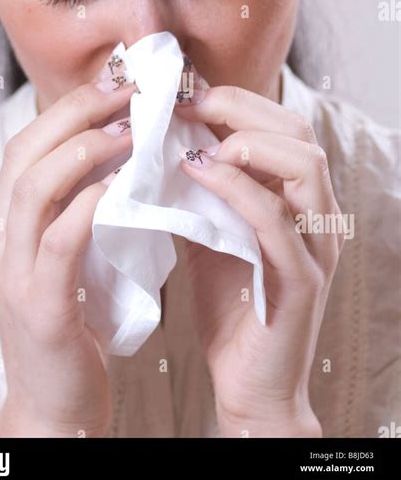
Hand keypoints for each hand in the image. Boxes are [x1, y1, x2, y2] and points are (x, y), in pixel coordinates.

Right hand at [0, 52, 135, 436]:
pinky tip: (122, 185)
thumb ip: (79, 205)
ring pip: (34, 187)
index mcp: (4, 221)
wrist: (55, 403)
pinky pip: (59, 241)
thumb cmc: (75, 320)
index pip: (28, 144)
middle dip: (77, 111)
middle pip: (26, 151)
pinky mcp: (40, 305)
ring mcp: (11, 272)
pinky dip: (89, 205)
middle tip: (128, 89)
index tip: (116, 81)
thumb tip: (123, 150)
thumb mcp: (68, 253)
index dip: (71, 107)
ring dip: (86, 149)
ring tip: (133, 128)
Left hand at [174, 83, 343, 437]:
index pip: (282, 126)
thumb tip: (164, 143)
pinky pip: (277, 219)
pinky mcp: (302, 280)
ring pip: (305, 165)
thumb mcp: (212, 234)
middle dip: (240, 108)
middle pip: (299, 133)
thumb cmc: (230, 306)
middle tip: (186, 105)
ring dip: (246, 142)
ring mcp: (315, 246)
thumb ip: (201, 191)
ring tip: (195, 145)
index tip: (183, 94)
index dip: (235, 101)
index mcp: (297, 200)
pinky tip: (198, 175)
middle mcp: (316, 215)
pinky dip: (238, 188)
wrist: (249, 384)